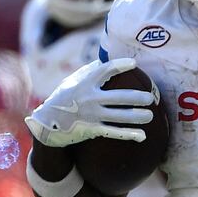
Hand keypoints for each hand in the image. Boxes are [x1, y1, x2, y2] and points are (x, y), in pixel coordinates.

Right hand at [25, 57, 154, 147]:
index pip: (105, 70)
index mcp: (85, 83)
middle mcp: (89, 98)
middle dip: (137, 98)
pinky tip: (142, 136)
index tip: (134, 64)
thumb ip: (89, 72)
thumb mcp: (71, 82)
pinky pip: (114, 132)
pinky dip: (129, 134)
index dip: (120, 65)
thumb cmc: (63, 98)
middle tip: (150, 98)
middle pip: (119, 97)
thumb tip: (106, 60)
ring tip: (150, 116)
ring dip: (137, 117)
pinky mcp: (92, 129)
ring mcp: (91, 115)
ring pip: (120, 116)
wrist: (47, 123)